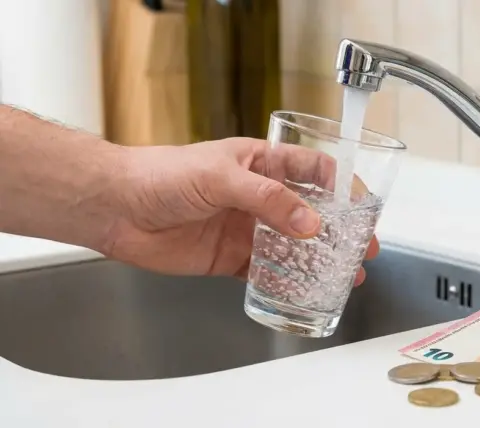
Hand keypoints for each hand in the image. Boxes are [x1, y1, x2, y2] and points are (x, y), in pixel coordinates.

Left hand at [103, 137, 378, 284]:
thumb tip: (309, 223)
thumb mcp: (222, 176)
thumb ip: (268, 199)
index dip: (342, 184)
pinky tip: (302, 291)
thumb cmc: (161, 175)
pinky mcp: (230, 257)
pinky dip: (286, 282)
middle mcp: (258, 196)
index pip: (314, 169)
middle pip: (311, 212)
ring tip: (344, 276)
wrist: (116, 207)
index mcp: (261, 164)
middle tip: (362, 248)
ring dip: (319, 259)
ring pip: (293, 245)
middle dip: (340, 229)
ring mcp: (246, 228)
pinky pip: (266, 272)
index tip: (362, 206)